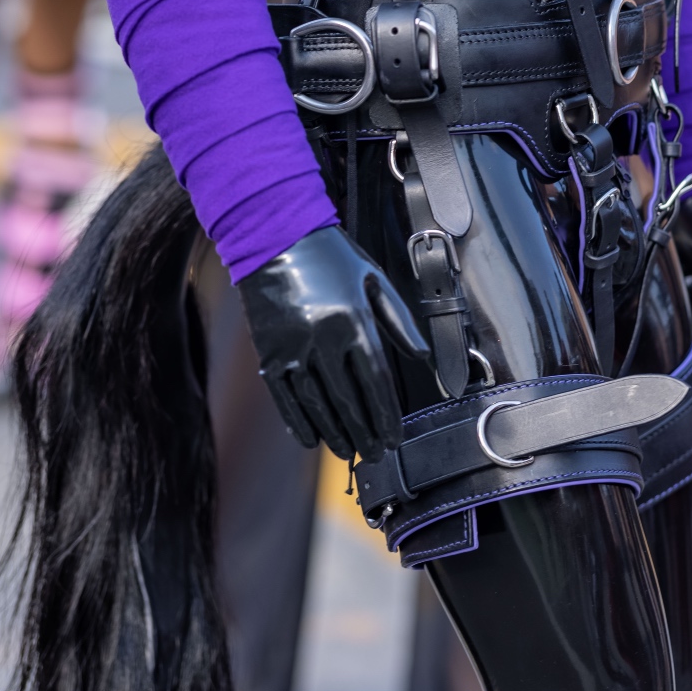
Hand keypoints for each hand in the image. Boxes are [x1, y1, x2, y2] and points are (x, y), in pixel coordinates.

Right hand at [240, 225, 428, 459]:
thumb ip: (399, 320)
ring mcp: (293, 348)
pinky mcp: (269, 353)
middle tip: (377, 454)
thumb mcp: (372, 279)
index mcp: (353, 320)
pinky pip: (285, 398)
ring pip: (317, 404)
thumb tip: (422, 357)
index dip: (387, 414)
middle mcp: (323, 338)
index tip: (396, 438)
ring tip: (348, 451)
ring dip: (334, 433)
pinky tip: (311, 440)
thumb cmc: (331, 256)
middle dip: (365, 431)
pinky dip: (298, 422)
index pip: (375, 380)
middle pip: (348, 399)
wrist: (275, 236)